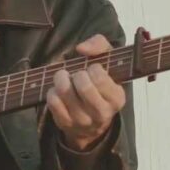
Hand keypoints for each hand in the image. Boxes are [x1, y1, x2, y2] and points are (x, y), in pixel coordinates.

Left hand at [46, 34, 125, 152]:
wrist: (93, 122)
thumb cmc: (101, 84)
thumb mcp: (108, 62)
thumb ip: (100, 45)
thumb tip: (82, 48)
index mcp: (116, 99)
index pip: (101, 79)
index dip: (94, 68)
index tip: (93, 68)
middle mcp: (102, 113)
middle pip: (84, 87)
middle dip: (77, 74)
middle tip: (77, 73)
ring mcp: (82, 120)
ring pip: (65, 93)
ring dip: (61, 79)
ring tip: (65, 77)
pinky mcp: (65, 123)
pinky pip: (53, 101)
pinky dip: (53, 91)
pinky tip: (59, 90)